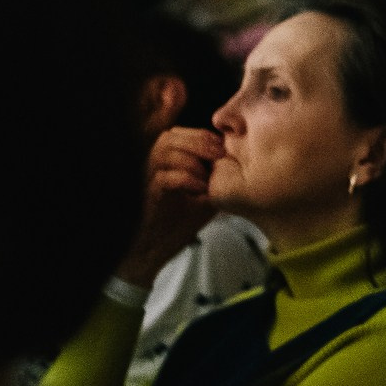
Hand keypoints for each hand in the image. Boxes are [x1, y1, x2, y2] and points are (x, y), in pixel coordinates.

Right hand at [116, 128, 224, 286]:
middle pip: (170, 136)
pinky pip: (164, 177)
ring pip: (165, 151)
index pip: (180, 134)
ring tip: (208, 175)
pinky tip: (199, 189)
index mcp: (164, 161)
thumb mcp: (203, 196)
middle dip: (199, 141)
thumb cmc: (175, 223)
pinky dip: (186, 179)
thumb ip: (214, 177)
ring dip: (192, 159)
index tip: (223, 148)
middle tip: (220, 155)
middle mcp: (152, 165)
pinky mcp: (148, 195)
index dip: (203, 136)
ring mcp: (147, 178)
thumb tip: (238, 162)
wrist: (153, 251)